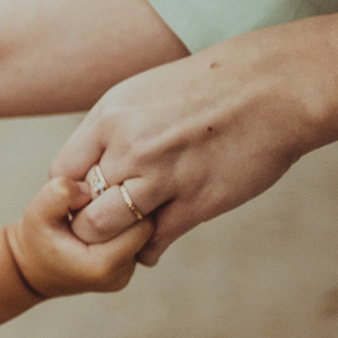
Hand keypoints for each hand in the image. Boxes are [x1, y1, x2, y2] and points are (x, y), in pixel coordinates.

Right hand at [6, 177, 149, 295]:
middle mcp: (120, 275)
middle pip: (147, 228)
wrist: (30, 269)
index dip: (126, 200)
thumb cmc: (35, 240)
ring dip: (127, 216)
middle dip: (129, 207)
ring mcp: (125, 275)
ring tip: (101, 208)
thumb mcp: (37, 212)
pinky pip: (137, 240)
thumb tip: (88, 185)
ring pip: (144, 234)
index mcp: (102, 265)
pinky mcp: (126, 269)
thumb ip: (58, 194)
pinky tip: (104, 218)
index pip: (141, 223)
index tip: (103, 190)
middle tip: (104, 195)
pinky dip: (123, 226)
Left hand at [51, 34, 329, 265]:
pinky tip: (153, 247)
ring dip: (114, 241)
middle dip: (87, 223)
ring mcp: (163, 176)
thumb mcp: (147, 92)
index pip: (62, 172)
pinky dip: (148, 250)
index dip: (71, 192)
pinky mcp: (198, 201)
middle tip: (104, 228)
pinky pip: (155, 240)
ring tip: (127, 238)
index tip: (88, 198)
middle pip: (79, 207)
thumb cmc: (213, 86)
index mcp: (111, 116)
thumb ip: (117, 127)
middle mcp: (130, 146)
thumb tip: (98, 158)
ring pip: (107, 229)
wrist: (275, 87)